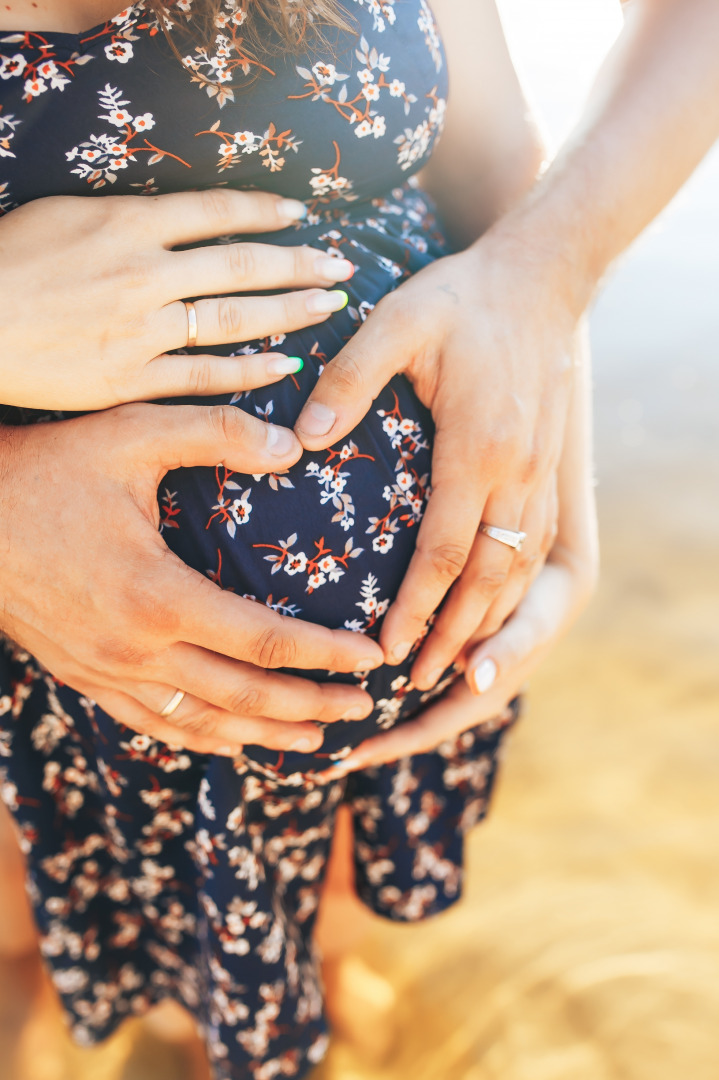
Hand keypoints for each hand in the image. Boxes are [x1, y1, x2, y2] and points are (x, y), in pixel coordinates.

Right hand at [0, 189, 352, 410]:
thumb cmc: (8, 260)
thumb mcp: (66, 215)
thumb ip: (127, 219)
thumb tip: (177, 220)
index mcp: (125, 224)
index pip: (215, 212)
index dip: (265, 211)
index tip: (302, 213)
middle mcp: (142, 273)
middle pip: (241, 265)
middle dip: (299, 263)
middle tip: (342, 265)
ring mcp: (140, 329)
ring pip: (233, 320)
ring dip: (289, 312)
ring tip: (329, 306)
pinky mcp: (128, 379)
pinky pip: (203, 376)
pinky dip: (248, 371)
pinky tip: (285, 366)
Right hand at [0, 405, 381, 755]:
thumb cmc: (49, 470)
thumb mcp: (132, 434)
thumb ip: (216, 432)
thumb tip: (295, 446)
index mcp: (157, 596)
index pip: (264, 640)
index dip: (325, 654)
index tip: (373, 659)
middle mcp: (135, 649)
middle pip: (242, 696)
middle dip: (310, 708)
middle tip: (364, 712)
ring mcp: (106, 672)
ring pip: (200, 723)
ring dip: (262, 736)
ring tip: (314, 744)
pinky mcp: (84, 677)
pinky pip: (153, 724)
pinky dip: (202, 739)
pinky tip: (231, 741)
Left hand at [294, 226, 577, 687]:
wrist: (540, 276)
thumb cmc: (461, 298)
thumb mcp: (396, 322)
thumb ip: (347, 381)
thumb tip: (300, 441)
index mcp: (477, 448)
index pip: (445, 551)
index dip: (416, 607)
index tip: (387, 650)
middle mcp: (517, 473)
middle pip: (489, 579)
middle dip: (453, 637)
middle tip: (416, 684)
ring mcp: (539, 473)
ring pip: (519, 572)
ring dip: (487, 624)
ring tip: (452, 667)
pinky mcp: (548, 468)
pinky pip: (535, 548)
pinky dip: (512, 591)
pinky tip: (489, 611)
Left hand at [312, 544, 594, 780]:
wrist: (559, 579)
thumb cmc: (544, 604)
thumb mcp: (532, 626)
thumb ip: (509, 650)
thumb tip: (478, 678)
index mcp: (479, 698)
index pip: (424, 732)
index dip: (387, 746)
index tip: (345, 758)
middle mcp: (460, 693)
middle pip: (407, 723)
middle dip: (368, 735)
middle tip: (320, 746)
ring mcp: (451, 675)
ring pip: (403, 700)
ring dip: (369, 707)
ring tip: (323, 710)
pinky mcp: (443, 652)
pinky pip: (407, 670)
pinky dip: (381, 675)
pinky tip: (349, 667)